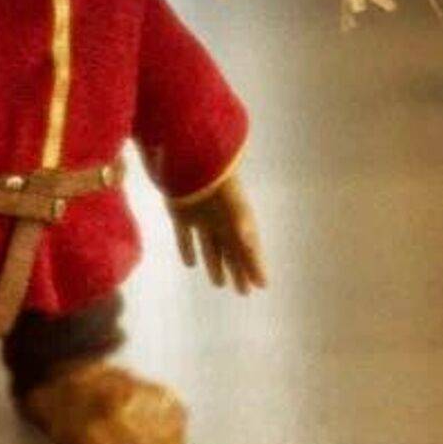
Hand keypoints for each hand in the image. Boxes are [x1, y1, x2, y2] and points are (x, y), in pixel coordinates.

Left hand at [170, 174, 266, 294]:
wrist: (187, 151)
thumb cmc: (213, 175)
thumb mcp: (230, 199)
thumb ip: (240, 219)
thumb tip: (249, 239)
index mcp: (236, 217)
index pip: (249, 248)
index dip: (255, 266)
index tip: (262, 285)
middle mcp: (221, 218)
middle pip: (232, 250)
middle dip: (238, 270)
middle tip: (244, 292)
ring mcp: (200, 216)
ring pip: (210, 246)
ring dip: (215, 265)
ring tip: (220, 284)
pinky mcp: (179, 212)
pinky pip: (184, 236)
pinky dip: (187, 249)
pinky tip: (190, 264)